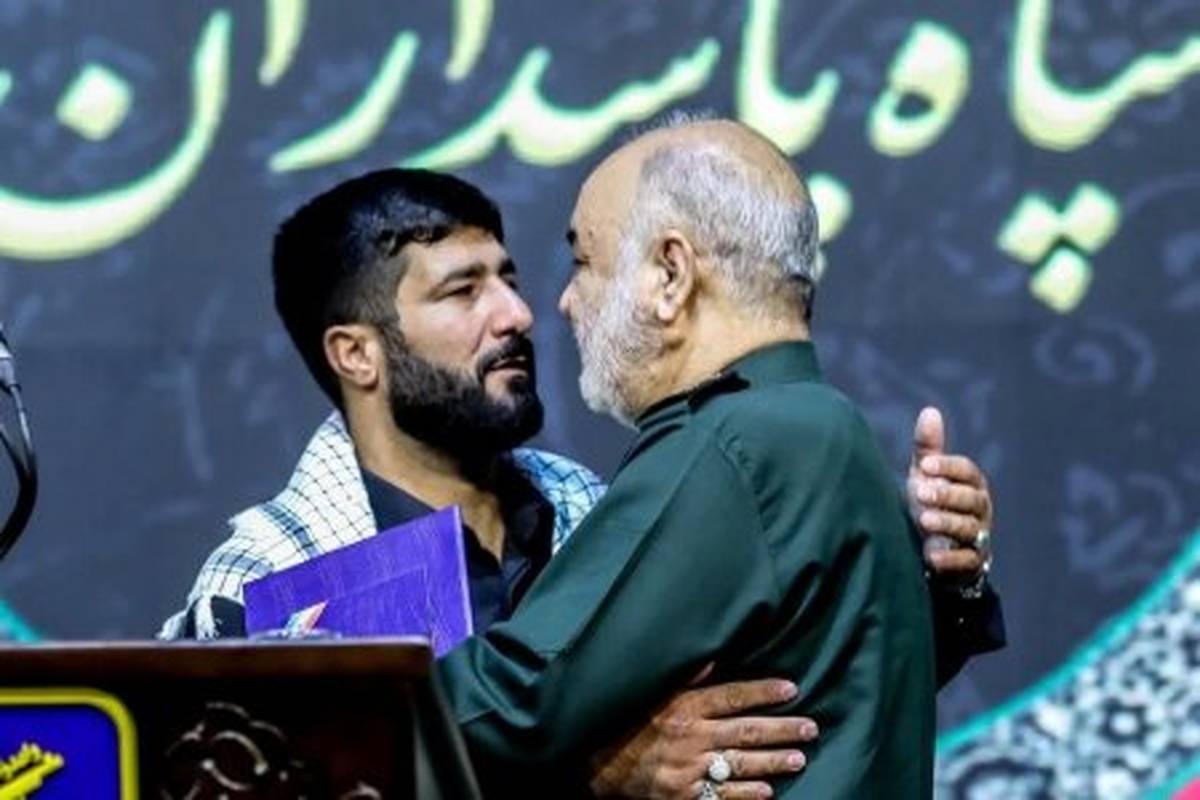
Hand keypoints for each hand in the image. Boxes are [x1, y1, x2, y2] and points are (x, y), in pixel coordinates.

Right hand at [588, 664, 817, 798]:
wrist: (597, 764)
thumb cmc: (629, 721)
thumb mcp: (654, 691)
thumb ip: (687, 676)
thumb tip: (715, 654)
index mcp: (683, 706)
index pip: (732, 695)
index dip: (763, 691)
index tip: (792, 689)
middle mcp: (689, 736)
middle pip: (744, 731)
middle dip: (781, 729)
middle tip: (810, 728)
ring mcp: (687, 769)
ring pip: (739, 764)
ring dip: (772, 762)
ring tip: (799, 758)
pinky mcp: (683, 796)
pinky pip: (721, 797)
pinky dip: (746, 794)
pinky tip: (767, 791)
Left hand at [907, 406, 993, 579]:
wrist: (936, 548)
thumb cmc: (933, 504)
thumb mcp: (927, 476)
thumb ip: (929, 448)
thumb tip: (930, 410)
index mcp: (971, 484)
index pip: (967, 472)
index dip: (948, 467)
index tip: (924, 466)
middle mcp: (980, 509)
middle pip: (971, 499)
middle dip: (947, 495)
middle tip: (921, 492)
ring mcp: (978, 536)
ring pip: (969, 528)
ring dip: (947, 523)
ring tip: (923, 520)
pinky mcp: (971, 562)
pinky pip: (966, 561)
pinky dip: (950, 559)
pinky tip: (932, 556)